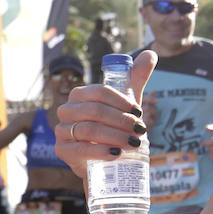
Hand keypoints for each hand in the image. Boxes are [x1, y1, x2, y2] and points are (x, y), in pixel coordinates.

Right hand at [56, 51, 156, 179]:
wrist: (105, 159)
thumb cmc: (115, 126)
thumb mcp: (126, 103)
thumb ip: (136, 79)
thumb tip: (150, 54)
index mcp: (80, 95)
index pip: (100, 92)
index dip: (121, 101)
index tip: (139, 112)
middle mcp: (67, 110)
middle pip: (95, 110)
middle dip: (121, 120)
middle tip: (141, 130)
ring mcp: (61, 130)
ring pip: (88, 129)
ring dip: (115, 136)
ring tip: (134, 143)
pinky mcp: (62, 151)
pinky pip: (80, 149)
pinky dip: (101, 151)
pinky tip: (117, 154)